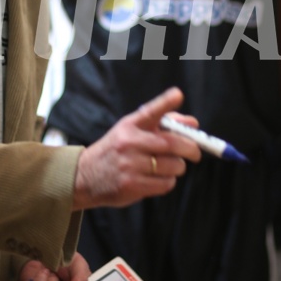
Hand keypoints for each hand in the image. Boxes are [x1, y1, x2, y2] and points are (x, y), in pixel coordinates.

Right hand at [73, 87, 200, 209]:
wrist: (85, 176)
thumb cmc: (115, 151)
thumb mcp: (130, 132)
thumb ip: (162, 125)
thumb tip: (192, 124)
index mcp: (129, 125)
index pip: (149, 111)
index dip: (165, 102)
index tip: (178, 94)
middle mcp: (129, 142)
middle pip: (172, 144)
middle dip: (191, 149)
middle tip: (196, 154)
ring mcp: (130, 164)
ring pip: (173, 166)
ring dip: (177, 168)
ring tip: (167, 167)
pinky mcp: (132, 185)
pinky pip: (166, 183)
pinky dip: (168, 181)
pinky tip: (157, 178)